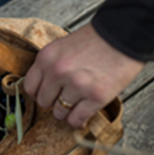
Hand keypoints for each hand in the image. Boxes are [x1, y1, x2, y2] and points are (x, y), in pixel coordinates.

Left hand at [24, 23, 144, 127]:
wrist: (123, 34)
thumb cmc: (94, 40)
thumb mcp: (61, 47)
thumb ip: (49, 66)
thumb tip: (41, 89)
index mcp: (46, 57)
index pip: (29, 87)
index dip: (38, 93)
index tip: (47, 94)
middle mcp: (58, 71)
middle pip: (43, 102)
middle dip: (53, 102)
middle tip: (64, 98)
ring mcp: (76, 85)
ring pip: (59, 113)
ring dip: (67, 112)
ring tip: (76, 104)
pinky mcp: (95, 96)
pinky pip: (76, 119)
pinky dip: (78, 121)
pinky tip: (82, 116)